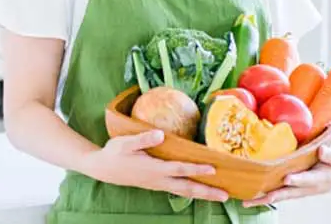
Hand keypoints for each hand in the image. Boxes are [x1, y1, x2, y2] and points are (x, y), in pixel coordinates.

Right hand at [82, 130, 228, 202]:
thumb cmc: (114, 153)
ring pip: (184, 192)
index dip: (196, 169)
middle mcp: (159, 180)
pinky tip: (199, 190)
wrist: (103, 169)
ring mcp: (158, 184)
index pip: (179, 169)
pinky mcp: (157, 184)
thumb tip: (161, 134)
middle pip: (187, 188)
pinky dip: (192, 192)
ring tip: (220, 196)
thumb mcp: (125, 142)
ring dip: (203, 195)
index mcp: (153, 169)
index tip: (213, 169)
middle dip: (207, 192)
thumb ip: (143, 138)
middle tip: (226, 195)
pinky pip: (179, 190)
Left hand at [243, 145, 330, 207]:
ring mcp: (296, 191)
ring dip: (265, 200)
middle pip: (291, 193)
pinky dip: (262, 198)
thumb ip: (330, 155)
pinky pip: (275, 195)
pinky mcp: (288, 190)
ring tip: (250, 201)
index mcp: (320, 181)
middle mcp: (306, 189)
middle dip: (278, 195)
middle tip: (266, 196)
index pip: (308, 180)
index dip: (299, 180)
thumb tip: (322, 150)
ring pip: (280, 196)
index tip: (288, 179)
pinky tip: (250, 199)